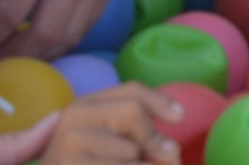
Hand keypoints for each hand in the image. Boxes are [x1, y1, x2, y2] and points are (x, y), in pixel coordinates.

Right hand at [39, 83, 184, 163]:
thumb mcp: (115, 146)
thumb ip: (144, 138)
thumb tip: (170, 151)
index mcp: (87, 104)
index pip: (131, 91)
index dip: (160, 101)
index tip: (180, 118)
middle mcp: (74, 115)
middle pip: (133, 113)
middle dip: (154, 139)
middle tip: (168, 161)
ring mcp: (69, 141)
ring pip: (131, 152)